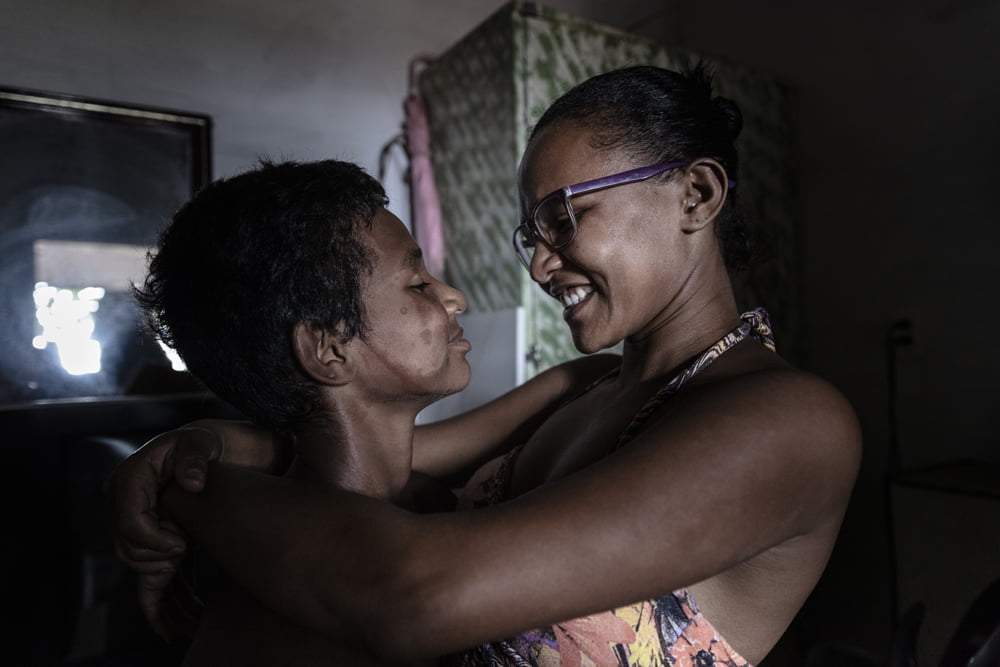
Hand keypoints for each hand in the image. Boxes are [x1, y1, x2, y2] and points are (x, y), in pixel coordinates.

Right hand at [110, 424, 223, 636]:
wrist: (207, 453)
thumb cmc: (202, 444)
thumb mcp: (200, 441)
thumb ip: (195, 456)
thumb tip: (192, 482)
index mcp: (129, 480)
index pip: (130, 522)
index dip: (154, 538)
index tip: (181, 542)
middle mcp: (124, 505)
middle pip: (131, 549)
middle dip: (159, 556)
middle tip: (186, 547)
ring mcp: (136, 526)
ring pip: (138, 567)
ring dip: (163, 575)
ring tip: (188, 570)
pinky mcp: (152, 543)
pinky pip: (146, 582)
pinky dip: (156, 607)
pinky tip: (169, 631)